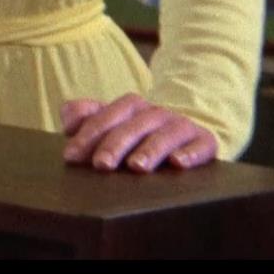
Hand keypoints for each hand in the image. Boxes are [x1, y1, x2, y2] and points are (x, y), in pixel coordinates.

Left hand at [61, 93, 217, 172]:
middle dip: (115, 144)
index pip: (106, 116)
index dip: (87, 135)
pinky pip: (201, 145)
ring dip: (150, 150)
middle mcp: (155, 113)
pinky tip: (179, 164)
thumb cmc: (137, 133)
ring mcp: (180, 126)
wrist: (184, 133)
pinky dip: (191, 153)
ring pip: (165, 135)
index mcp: (130, 106)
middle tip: (101, 165)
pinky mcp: (205, 141)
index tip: (71, 155)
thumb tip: (68, 122)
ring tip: (137, 167)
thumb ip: (85, 116)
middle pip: (133, 126)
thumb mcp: (110, 122)